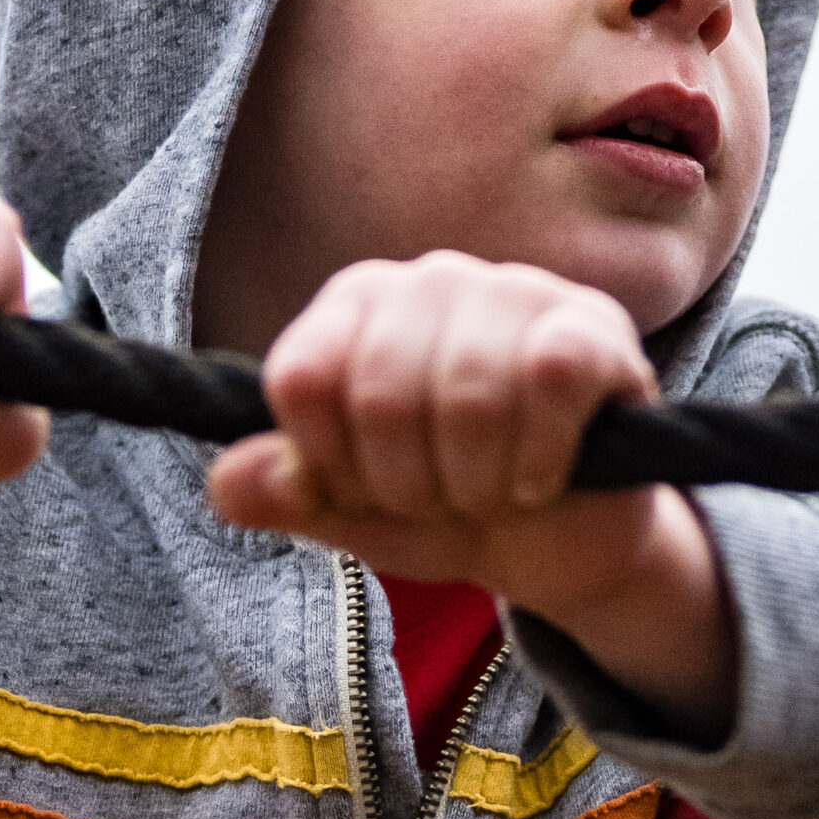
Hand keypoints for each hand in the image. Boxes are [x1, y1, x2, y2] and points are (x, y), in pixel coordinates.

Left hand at [207, 254, 736, 740]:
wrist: (567, 541)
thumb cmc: (451, 505)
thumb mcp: (354, 512)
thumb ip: (286, 493)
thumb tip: (227, 485)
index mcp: (357, 304)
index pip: (301, 379)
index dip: (331, 465)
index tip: (368, 489)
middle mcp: (429, 278)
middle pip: (379, 396)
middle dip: (409, 486)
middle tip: (443, 500)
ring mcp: (515, 290)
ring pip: (467, 395)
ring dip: (477, 485)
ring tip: (494, 492)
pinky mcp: (591, 325)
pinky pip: (548, 380)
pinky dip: (538, 458)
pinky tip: (544, 477)